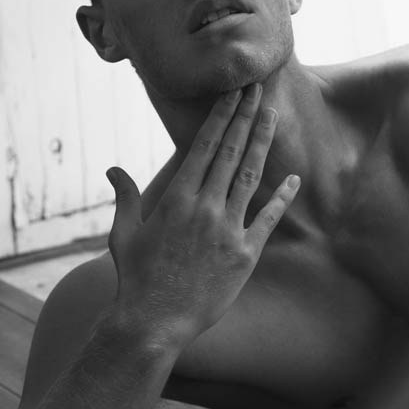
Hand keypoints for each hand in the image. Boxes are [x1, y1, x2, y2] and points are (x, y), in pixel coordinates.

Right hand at [106, 84, 299, 343]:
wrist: (154, 321)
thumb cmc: (136, 277)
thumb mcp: (123, 233)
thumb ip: (124, 197)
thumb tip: (114, 170)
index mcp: (177, 198)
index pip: (204, 146)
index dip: (222, 116)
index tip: (234, 93)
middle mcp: (205, 207)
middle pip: (231, 151)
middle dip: (246, 116)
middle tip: (259, 88)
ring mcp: (228, 229)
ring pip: (250, 176)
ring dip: (263, 143)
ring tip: (273, 115)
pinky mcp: (245, 254)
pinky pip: (267, 219)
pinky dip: (281, 198)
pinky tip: (294, 179)